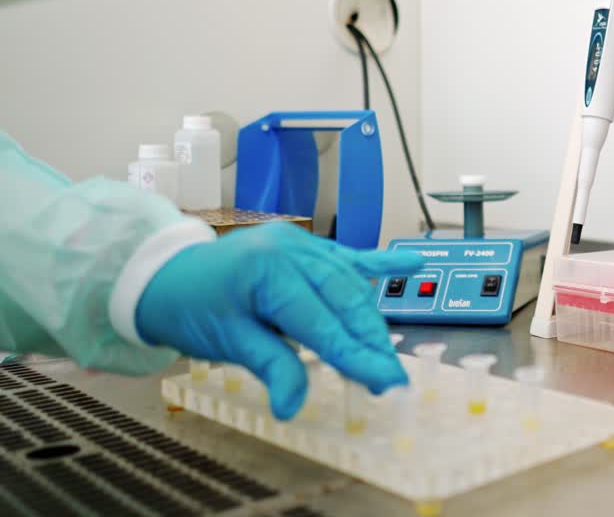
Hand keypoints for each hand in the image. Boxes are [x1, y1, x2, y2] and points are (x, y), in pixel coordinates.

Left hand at [137, 222, 421, 418]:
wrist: (165, 274)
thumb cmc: (191, 306)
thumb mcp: (226, 342)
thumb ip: (271, 367)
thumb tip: (293, 405)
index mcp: (268, 273)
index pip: (323, 324)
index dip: (356, 356)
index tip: (385, 381)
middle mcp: (291, 251)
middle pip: (345, 300)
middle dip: (371, 342)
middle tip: (391, 377)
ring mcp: (302, 244)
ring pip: (351, 283)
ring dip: (372, 319)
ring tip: (387, 353)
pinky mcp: (307, 246)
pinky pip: (348, 257)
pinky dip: (380, 265)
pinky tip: (412, 265)